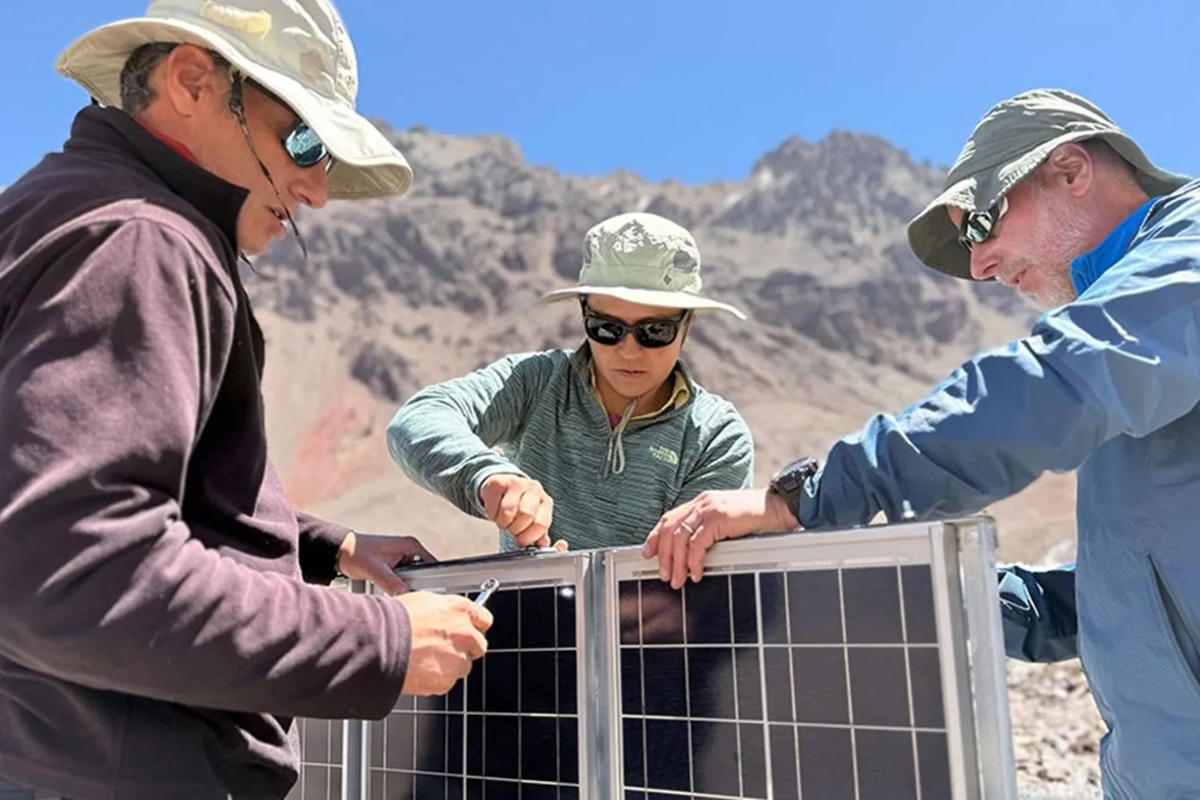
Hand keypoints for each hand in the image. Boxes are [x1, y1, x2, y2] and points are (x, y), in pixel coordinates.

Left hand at [336, 532, 434, 595]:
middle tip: (409, 596)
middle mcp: (409, 550)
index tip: (428, 594)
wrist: (339, 551)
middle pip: (424, 573)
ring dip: (407, 586)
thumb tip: (405, 595)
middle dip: (418, 586)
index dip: (432, 580)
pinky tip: (393, 591)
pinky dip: (400, 586)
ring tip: (398, 593)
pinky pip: (404, 579)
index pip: (432, 564)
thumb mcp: (375, 569)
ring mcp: (402, 558)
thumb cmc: (355, 552)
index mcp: (410, 546)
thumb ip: (391, 583)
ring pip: (414, 578)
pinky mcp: (394, 565)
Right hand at [398, 591, 491, 695]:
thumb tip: (444, 615)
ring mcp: (458, 659)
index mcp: (460, 610)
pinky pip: (446, 681)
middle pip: (478, 645)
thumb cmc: (395, 620)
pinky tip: (420, 669)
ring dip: (450, 664)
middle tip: (444, 647)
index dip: (474, 624)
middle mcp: (465, 634)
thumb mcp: (424, 602)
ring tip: (425, 658)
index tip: (469, 628)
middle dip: (465, 647)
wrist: (381, 645)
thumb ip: (444, 610)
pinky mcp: (447, 680)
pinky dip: (436, 678)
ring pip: (463, 666)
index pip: (484, 618)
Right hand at [480, 474, 554, 547]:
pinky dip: (491, 514)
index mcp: (545, 502)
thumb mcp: (532, 521)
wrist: (503, 488)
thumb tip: (543, 544)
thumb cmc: (520, 507)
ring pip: (508, 511)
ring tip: (504, 521)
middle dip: (515, 529)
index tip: (521, 541)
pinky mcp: (499, 481)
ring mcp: (518, 483)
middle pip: (526, 516)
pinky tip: (495, 512)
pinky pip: (493, 505)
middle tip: (511, 529)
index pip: (541, 524)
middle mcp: (534, 490)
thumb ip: (539, 535)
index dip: (529, 537)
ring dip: (503, 522)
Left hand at [643, 489, 800, 589]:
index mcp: (701, 503)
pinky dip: (693, 560)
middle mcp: (702, 503)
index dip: (656, 536)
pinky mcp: (719, 517)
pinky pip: (697, 542)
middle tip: (665, 575)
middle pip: (670, 529)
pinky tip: (696, 573)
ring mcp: (709, 508)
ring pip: (680, 537)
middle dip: (664, 555)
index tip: (648, 553)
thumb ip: (708, 531)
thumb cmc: (756, 519)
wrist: (779, 508)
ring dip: (676, 562)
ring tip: (677, 580)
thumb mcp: (726, 523)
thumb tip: (692, 554)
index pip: (669, 519)